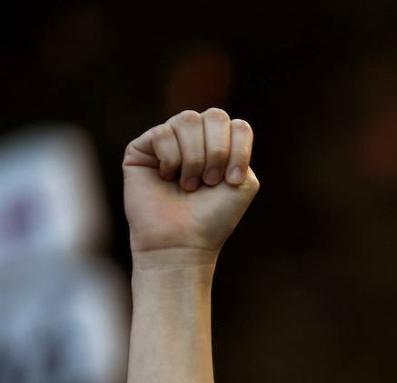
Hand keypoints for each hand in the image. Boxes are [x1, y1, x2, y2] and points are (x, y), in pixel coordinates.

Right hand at [122, 108, 258, 265]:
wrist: (182, 242)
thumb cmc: (212, 217)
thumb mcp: (242, 183)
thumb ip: (240, 149)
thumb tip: (219, 125)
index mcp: (220, 148)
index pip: (237, 125)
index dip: (239, 150)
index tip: (234, 181)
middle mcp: (194, 141)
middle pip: (214, 115)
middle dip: (218, 151)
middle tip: (211, 182)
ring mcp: (167, 142)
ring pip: (188, 120)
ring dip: (195, 157)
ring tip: (189, 184)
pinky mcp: (141, 148)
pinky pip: (162, 133)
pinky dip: (172, 159)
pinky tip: (168, 179)